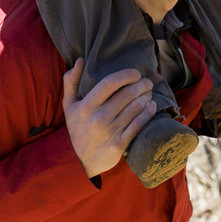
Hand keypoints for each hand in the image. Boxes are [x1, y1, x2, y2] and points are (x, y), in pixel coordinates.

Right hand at [62, 59, 156, 178]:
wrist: (80, 161)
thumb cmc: (77, 128)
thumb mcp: (69, 105)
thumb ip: (71, 81)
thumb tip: (80, 60)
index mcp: (86, 106)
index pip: (109, 83)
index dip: (126, 75)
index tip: (135, 72)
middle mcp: (98, 118)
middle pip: (126, 94)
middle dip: (140, 85)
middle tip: (147, 81)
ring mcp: (110, 132)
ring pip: (134, 108)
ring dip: (145, 97)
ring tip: (148, 92)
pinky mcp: (119, 144)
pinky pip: (138, 124)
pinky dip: (148, 113)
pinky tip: (151, 106)